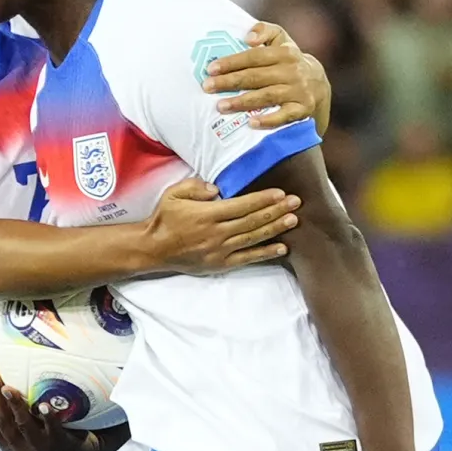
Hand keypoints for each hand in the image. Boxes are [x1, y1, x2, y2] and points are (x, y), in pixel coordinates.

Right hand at [0, 372, 125, 450]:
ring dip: (15, 405)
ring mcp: (38, 447)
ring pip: (22, 425)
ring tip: (9, 388)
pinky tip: (44, 404)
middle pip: (2, 420)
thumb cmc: (46, 437)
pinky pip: (52, 429)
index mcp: (7, 443)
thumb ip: (15, 415)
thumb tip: (7, 379)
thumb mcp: (26, 432)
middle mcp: (19, 448)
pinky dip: (47, 417)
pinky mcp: (57, 444)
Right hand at [145, 177, 299, 271]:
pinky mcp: (220, 264)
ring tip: (294, 220)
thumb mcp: (173, 194)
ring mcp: (220, 250)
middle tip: (297, 202)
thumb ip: (194, 186)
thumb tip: (216, 188)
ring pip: (253, 238)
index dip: (263, 199)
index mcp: (207, 214)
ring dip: (275, 229)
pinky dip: (265, 253)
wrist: (154, 249)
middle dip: (276, 211)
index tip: (280, 193)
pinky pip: (247, 259)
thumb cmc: (165, 219)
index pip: (241, 205)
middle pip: (252, 221)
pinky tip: (282, 248)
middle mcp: (216, 233)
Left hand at [202, 22, 331, 133]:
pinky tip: (251, 123)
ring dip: (242, 102)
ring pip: (267, 96)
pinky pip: (284, 116)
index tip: (211, 69)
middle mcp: (293, 71)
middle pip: (256, 77)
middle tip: (207, 87)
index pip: (254, 56)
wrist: (318, 84)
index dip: (232, 62)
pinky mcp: (302, 109)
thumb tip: (248, 37)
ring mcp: (299, 91)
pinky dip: (268, 120)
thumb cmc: (288, 61)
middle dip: (230, 82)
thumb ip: (265, 30)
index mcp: (286, 52)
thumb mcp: (281, 40)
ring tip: (220, 106)